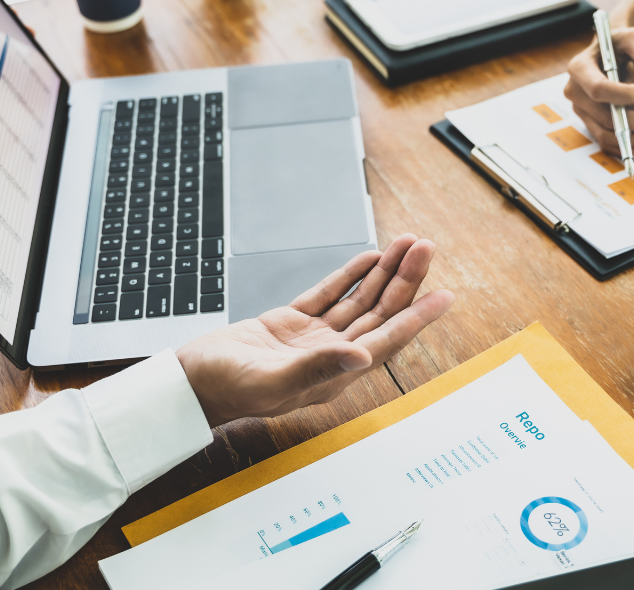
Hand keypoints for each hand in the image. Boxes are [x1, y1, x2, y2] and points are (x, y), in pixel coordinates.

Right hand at [175, 234, 454, 427]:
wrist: (188, 382)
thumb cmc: (224, 389)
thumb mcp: (271, 380)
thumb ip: (317, 368)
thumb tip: (363, 356)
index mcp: (332, 374)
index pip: (385, 338)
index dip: (417, 316)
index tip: (445, 295)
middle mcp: (330, 356)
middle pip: (379, 313)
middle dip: (404, 280)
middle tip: (424, 247)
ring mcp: (311, 339)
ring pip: (359, 300)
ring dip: (384, 273)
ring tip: (406, 245)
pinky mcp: (291, 323)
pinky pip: (330, 295)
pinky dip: (350, 276)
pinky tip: (369, 260)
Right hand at [565, 25, 633, 160]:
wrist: (616, 52)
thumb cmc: (624, 43)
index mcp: (580, 68)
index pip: (599, 88)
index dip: (625, 94)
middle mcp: (575, 91)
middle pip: (603, 115)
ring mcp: (582, 109)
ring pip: (605, 132)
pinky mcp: (591, 121)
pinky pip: (605, 140)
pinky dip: (626, 146)